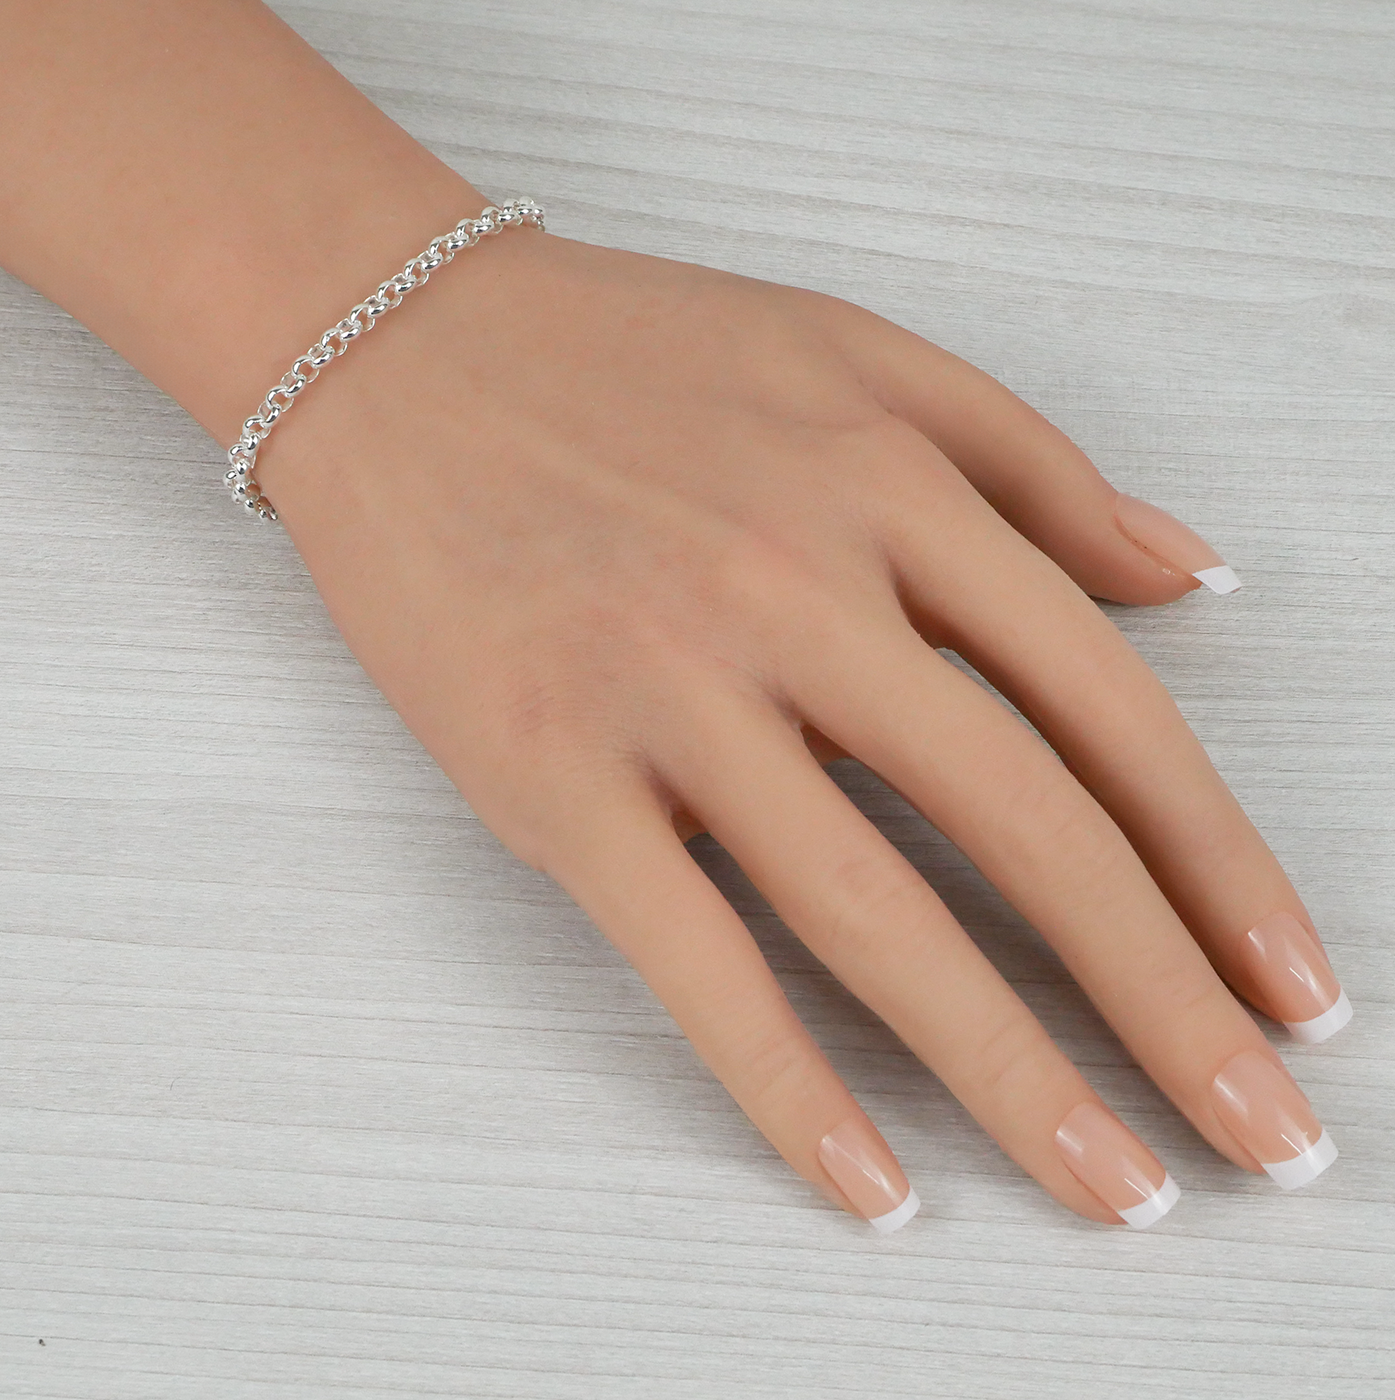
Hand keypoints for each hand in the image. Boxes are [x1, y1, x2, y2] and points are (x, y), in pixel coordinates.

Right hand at [256, 225, 1346, 1230]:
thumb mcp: (860, 359)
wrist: (400, 348)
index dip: (1220, 866)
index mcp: (892, 490)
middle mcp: (797, 590)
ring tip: (1109, 1186)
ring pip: (874, 913)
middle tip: (1253, 1137)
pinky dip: (784, 1084)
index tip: (1291, 985)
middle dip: (1164, 1003)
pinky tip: (871, 1181)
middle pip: (1027, 828)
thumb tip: (1186, 576)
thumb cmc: (627, 354)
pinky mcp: (549, 770)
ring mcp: (667, 687)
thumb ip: (1034, 469)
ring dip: (1011, 1072)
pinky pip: (689, 953)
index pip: (1108, 712)